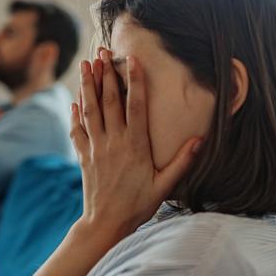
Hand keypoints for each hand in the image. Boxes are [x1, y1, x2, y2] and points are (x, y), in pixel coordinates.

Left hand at [70, 49, 201, 245]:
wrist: (105, 224)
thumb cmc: (138, 205)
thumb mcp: (164, 186)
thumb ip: (182, 162)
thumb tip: (200, 139)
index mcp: (135, 145)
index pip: (136, 106)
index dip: (134, 80)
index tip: (132, 59)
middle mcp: (113, 142)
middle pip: (109, 101)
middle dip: (105, 74)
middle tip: (102, 51)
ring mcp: (96, 148)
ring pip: (90, 110)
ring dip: (87, 86)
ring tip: (85, 64)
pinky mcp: (84, 157)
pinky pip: (77, 130)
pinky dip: (75, 114)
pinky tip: (75, 101)